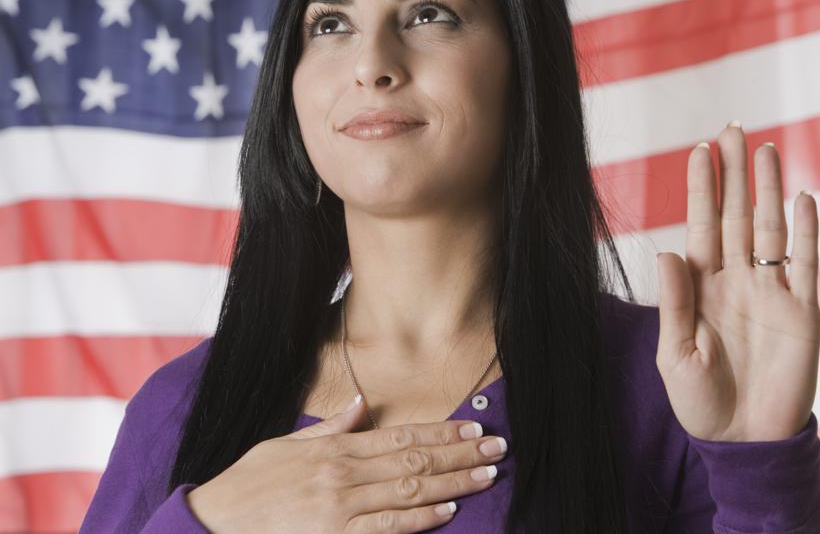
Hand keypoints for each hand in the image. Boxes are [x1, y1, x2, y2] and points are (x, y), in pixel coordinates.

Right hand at [185, 397, 507, 532]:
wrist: (214, 525)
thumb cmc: (250, 485)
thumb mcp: (285, 445)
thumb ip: (328, 428)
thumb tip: (360, 406)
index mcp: (335, 449)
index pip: (401, 435)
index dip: (441, 430)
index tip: (472, 425)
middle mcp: (344, 475)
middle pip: (414, 460)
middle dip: (460, 453)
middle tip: (496, 446)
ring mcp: (341, 510)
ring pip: (409, 491)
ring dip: (453, 482)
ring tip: (486, 474)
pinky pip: (385, 529)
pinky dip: (418, 519)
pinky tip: (447, 511)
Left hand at [654, 121, 819, 442]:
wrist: (743, 440)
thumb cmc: (700, 401)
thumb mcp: (675, 353)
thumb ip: (674, 302)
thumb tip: (667, 251)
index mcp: (702, 287)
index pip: (700, 225)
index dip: (700, 189)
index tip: (698, 151)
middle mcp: (736, 280)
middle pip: (735, 215)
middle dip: (734, 174)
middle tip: (733, 129)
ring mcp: (771, 293)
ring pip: (771, 229)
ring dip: (769, 190)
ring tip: (766, 149)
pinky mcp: (803, 313)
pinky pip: (806, 264)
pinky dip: (808, 232)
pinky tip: (803, 198)